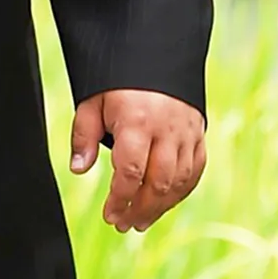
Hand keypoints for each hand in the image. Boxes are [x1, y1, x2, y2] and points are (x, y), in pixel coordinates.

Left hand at [70, 88, 205, 233]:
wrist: (152, 54)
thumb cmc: (115, 80)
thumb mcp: (91, 101)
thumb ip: (83, 135)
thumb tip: (78, 170)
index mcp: (137, 121)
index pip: (131, 170)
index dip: (120, 198)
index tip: (109, 214)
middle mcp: (167, 130)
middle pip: (159, 182)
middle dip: (140, 209)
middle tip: (123, 225)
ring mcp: (187, 134)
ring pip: (180, 182)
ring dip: (160, 207)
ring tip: (139, 221)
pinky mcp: (199, 135)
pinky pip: (194, 172)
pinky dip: (180, 192)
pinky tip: (163, 204)